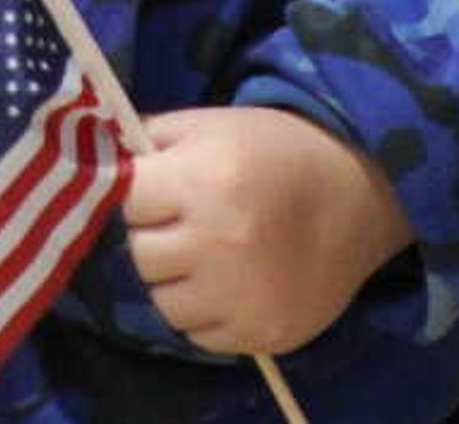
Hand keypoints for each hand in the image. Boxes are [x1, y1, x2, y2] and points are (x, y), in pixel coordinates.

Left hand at [124, 106, 409, 356]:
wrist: (360, 194)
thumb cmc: (276, 149)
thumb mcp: (212, 124)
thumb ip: (151, 139)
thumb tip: (99, 159)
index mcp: (204, 180)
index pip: (127, 199)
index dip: (144, 192)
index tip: (166, 187)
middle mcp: (219, 242)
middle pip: (142, 255)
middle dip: (158, 237)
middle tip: (189, 223)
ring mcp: (242, 295)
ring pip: (165, 302)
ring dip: (177, 280)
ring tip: (210, 256)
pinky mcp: (262, 333)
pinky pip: (200, 335)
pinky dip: (207, 313)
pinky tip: (233, 284)